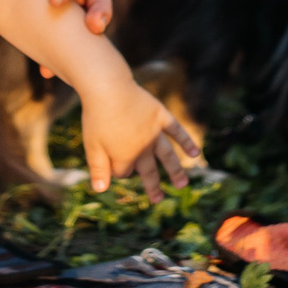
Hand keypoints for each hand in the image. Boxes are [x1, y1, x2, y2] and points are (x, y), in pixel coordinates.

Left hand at [81, 82, 200, 200]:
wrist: (108, 88)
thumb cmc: (96, 117)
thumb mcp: (92, 146)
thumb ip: (97, 169)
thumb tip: (100, 190)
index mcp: (126, 156)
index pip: (124, 172)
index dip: (116, 169)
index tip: (108, 160)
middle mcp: (144, 148)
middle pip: (149, 170)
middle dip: (152, 186)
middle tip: (157, 200)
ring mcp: (155, 132)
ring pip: (167, 156)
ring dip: (175, 171)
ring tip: (182, 184)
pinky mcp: (161, 116)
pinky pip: (177, 131)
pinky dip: (186, 142)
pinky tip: (195, 153)